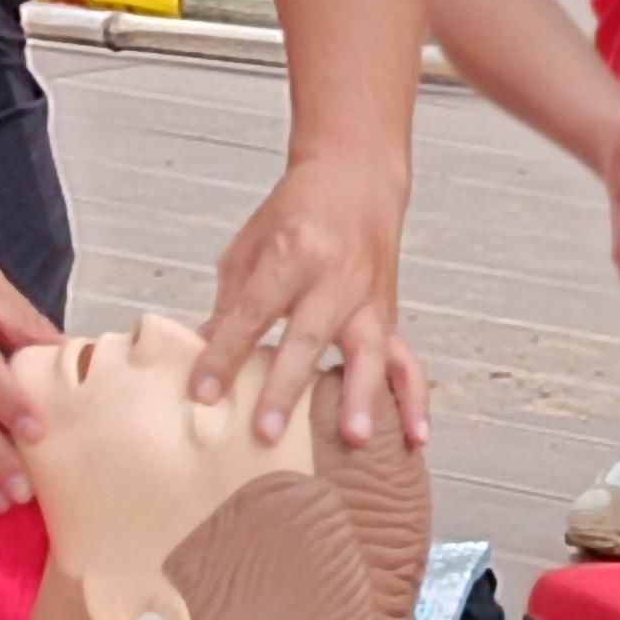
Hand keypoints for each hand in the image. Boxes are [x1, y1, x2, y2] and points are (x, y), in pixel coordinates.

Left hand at [194, 154, 428, 449]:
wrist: (355, 179)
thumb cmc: (294, 212)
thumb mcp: (250, 245)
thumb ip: (230, 301)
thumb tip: (206, 356)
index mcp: (289, 252)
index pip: (252, 312)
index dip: (225, 352)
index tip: (203, 392)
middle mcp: (333, 277)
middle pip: (308, 337)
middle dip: (286, 387)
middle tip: (266, 432)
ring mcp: (367, 298)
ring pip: (369, 352)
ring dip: (362, 397)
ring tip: (356, 440)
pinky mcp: (389, 314)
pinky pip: (407, 360)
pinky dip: (414, 399)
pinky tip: (415, 437)